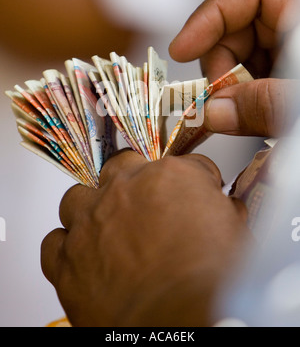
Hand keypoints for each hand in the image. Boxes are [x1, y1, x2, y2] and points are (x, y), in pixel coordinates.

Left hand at [41, 150, 250, 326]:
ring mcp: (91, 222)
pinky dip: (66, 249)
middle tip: (146, 204)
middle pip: (122, 165)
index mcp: (170, 178)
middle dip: (135, 180)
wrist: (184, 326)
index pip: (183, 165)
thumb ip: (224, 210)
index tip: (195, 196)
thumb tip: (222, 207)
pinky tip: (83, 259)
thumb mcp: (237, 235)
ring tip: (106, 229)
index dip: (192, 184)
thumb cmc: (212, 284)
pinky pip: (54, 243)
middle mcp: (124, 190)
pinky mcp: (67, 260)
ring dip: (91, 210)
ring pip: (78, 198)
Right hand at [169, 0, 297, 136]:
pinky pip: (252, 81)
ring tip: (240, 116)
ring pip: (241, 60)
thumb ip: (264, 105)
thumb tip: (212, 114)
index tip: (180, 51)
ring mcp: (289, 54)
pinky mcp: (285, 77)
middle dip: (218, 68)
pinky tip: (249, 117)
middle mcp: (292, 29)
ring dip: (229, 89)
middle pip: (237, 31)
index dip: (209, 16)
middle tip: (216, 104)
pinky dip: (242, 100)